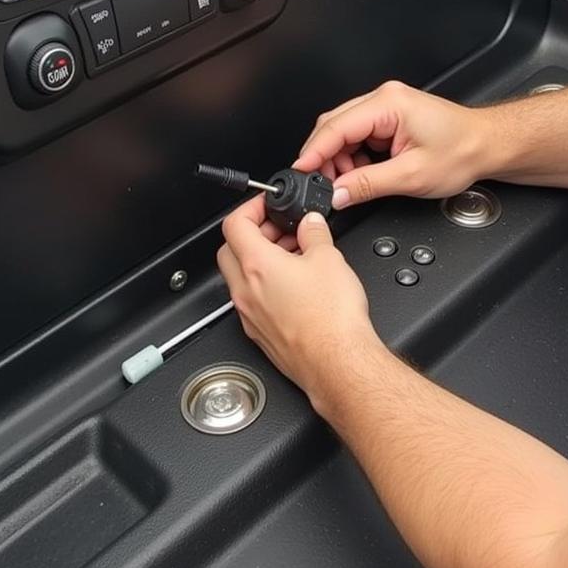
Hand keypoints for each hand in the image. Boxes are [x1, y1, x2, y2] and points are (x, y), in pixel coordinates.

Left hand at [218, 195, 381, 400]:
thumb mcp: (330, 258)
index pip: (234, 224)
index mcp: (256, 265)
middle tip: (280, 228)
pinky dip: (266, 285)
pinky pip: (253, 300)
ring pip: (240, 277)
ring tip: (294, 254)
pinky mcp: (261, 334)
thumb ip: (315, 233)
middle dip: (252, 234)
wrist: (337, 362)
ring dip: (260, 260)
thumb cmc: (331, 318)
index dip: (250, 207)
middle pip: (230, 250)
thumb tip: (310, 224)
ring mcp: (250, 315)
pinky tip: (295, 284)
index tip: (267, 205)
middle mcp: (245, 291)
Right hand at [294, 80, 490, 208]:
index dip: (313, 152)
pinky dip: (354, 157)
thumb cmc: (463, 151)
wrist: (488, 146)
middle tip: (325, 187)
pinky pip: (359, 136)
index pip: (336, 127)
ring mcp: (387, 108)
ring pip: (344, 133)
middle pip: (335, 127)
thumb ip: (368, 185)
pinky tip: (362, 174)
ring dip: (341, 160)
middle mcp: (385, 100)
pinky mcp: (390, 119)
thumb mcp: (412, 176)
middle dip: (325, 159)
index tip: (300, 173)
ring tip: (351, 184)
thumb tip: (337, 193)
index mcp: (389, 104)